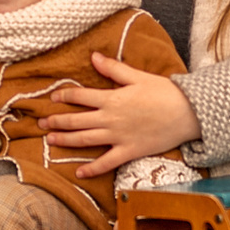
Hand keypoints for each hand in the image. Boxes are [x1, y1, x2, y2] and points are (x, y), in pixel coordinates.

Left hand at [45, 54, 203, 175]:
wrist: (187, 113)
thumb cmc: (165, 93)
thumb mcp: (138, 76)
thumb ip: (113, 69)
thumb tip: (93, 56)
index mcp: (112, 99)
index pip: (81, 97)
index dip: (64, 96)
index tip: (53, 98)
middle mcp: (111, 119)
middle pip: (76, 121)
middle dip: (56, 120)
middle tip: (41, 122)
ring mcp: (118, 137)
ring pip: (85, 140)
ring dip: (65, 140)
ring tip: (50, 139)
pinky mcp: (129, 152)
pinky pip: (106, 163)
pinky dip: (92, 169)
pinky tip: (79, 173)